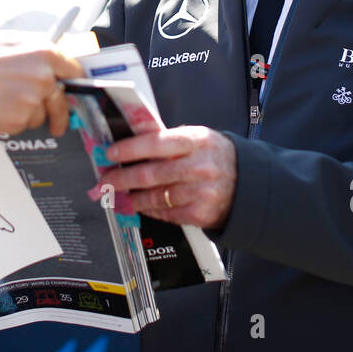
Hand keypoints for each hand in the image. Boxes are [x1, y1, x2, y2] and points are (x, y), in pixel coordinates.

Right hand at [0, 42, 83, 135]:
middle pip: (62, 101)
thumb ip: (38, 54)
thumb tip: (54, 63)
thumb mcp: (13, 42)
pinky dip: (11, 122)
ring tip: (2, 99)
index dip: (75, 83)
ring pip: (39, 116)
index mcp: (46, 54)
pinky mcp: (18, 120)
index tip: (75, 91)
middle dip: (60, 113)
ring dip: (27, 114)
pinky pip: (21, 126)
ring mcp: (32, 101)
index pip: (75, 72)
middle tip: (58, 122)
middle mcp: (44, 78)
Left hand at [92, 126, 236, 229]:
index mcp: (196, 141)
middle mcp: (198, 166)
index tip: (111, 153)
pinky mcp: (199, 214)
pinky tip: (139, 205)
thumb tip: (132, 140)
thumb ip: (168, 139)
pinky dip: (148, 209)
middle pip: (150, 173)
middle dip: (121, 177)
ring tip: (117, 195)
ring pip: (154, 196)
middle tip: (104, 180)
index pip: (156, 143)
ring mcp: (199, 192)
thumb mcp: (198, 138)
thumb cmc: (215, 156)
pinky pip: (164, 213)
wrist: (248, 184)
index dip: (130, 149)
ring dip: (131, 197)